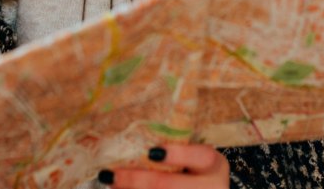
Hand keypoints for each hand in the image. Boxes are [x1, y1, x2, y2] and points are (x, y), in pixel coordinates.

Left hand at [101, 144, 228, 188]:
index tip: (151, 152)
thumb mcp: (193, 158)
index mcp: (214, 166)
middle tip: (110, 174)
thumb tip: (130, 140)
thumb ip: (173, 149)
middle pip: (170, 185)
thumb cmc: (194, 169)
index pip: (201, 156)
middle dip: (136, 180)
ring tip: (109, 182)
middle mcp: (212, 188)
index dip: (178, 154)